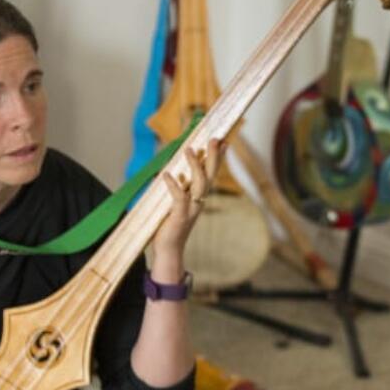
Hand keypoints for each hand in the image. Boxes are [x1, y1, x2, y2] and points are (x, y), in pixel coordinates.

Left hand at [152, 140, 224, 256]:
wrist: (169, 250)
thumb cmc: (171, 225)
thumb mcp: (177, 204)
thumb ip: (179, 189)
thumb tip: (174, 170)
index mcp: (199, 197)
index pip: (211, 174)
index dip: (218, 158)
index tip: (223, 141)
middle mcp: (199, 201)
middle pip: (210, 175)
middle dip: (213, 157)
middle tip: (214, 139)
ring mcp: (191, 209)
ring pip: (199, 184)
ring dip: (195, 166)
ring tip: (189, 150)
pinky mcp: (180, 217)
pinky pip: (179, 198)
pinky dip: (173, 186)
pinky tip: (166, 174)